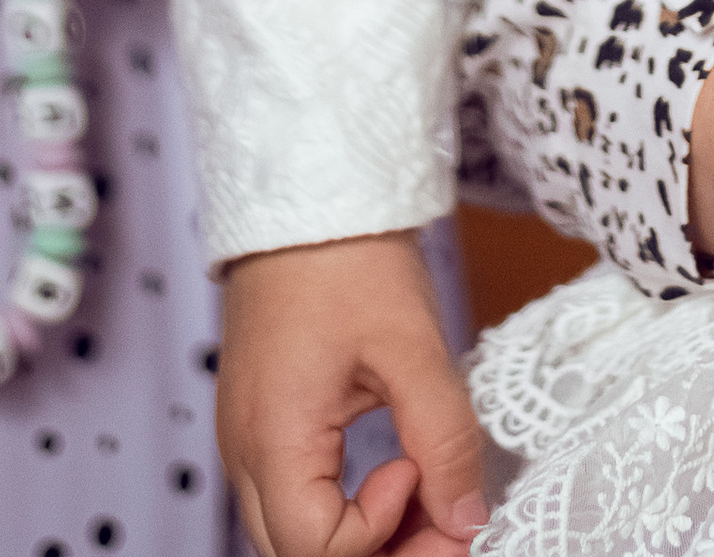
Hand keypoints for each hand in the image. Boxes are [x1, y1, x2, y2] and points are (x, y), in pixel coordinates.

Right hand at [220, 232, 485, 556]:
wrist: (306, 192)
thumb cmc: (348, 256)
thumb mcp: (412, 345)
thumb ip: (445, 439)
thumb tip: (467, 517)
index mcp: (273, 437)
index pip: (315, 549)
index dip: (379, 532)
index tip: (418, 473)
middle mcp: (246, 451)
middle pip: (299, 553)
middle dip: (377, 551)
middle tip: (443, 518)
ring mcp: (247, 439)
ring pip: (295, 531)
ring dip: (362, 533)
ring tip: (425, 491)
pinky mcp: (261, 422)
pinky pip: (294, 494)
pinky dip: (343, 504)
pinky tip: (394, 471)